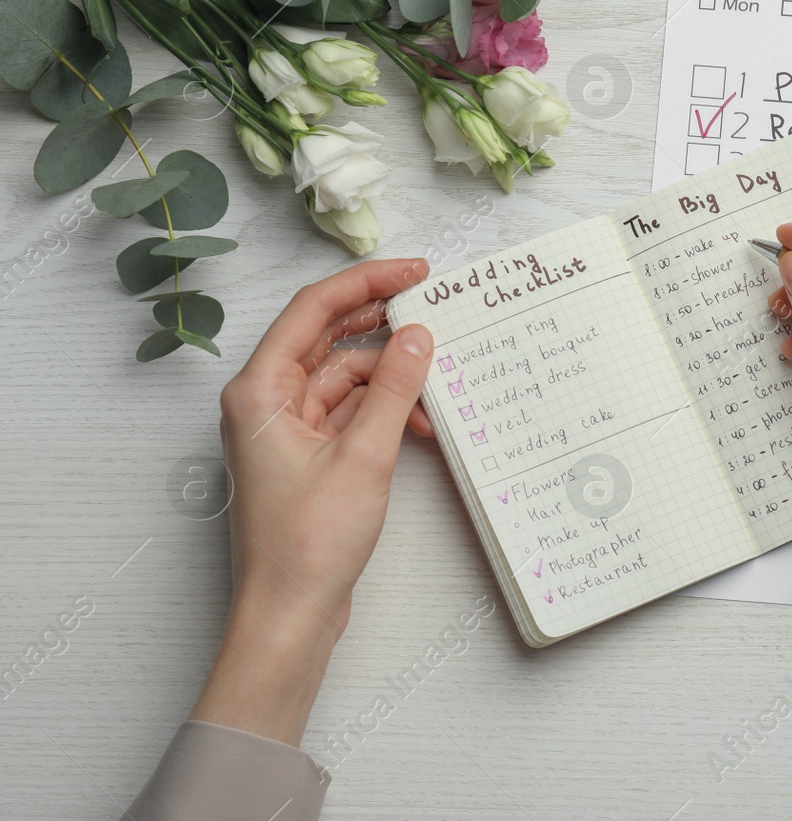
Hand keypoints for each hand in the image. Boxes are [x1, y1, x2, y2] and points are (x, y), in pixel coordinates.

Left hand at [191, 259, 434, 744]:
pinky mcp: (307, 457)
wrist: (290, 614)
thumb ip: (396, 389)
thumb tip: (418, 335)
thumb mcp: (365, 456)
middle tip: (433, 305)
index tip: (415, 271)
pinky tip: (423, 424)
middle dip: (380, 322)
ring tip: (438, 379)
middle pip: (327, 338)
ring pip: (345, 377)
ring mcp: (286, 430)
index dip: (367, 283)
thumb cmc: (308, 543)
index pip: (313, 310)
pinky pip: (350, 412)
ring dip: (391, 376)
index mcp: (259, 391)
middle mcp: (266, 403)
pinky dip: (385, 411)